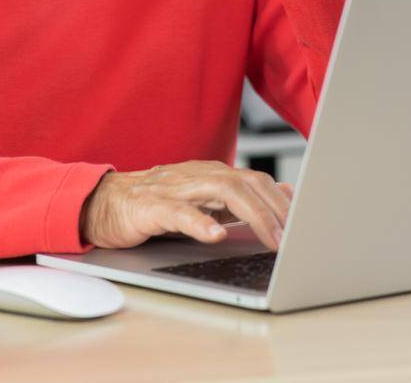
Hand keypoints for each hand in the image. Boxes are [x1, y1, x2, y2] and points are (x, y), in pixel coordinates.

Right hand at [79, 160, 295, 250]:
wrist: (103, 202)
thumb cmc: (154, 203)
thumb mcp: (202, 200)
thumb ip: (238, 198)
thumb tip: (282, 195)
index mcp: (212, 174)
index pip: (257, 181)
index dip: (283, 200)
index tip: (307, 220)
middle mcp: (198, 175)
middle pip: (247, 184)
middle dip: (276, 209)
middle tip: (296, 236)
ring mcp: (176, 188)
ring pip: (223, 191)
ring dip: (253, 215)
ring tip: (272, 237)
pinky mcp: (152, 206)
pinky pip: (180, 212)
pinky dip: (200, 222)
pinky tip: (216, 235)